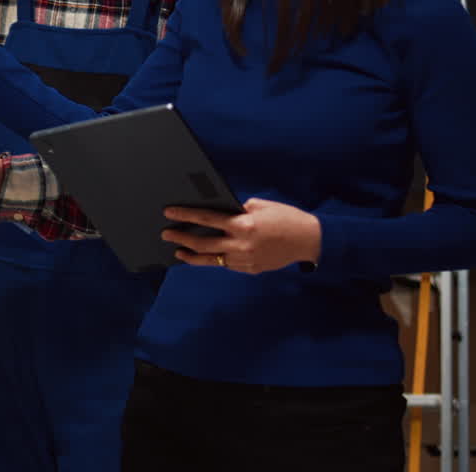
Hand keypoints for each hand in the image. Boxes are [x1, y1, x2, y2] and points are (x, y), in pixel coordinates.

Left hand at [161, 198, 321, 274]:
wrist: (309, 241)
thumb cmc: (286, 218)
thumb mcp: (262, 206)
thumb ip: (239, 209)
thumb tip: (221, 211)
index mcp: (243, 224)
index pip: (207, 219)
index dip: (186, 215)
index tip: (170, 213)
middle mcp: (241, 244)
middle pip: (203, 243)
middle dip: (182, 238)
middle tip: (167, 234)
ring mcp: (245, 260)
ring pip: (211, 260)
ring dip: (192, 256)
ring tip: (178, 252)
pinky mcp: (250, 269)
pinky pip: (226, 265)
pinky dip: (214, 260)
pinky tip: (204, 256)